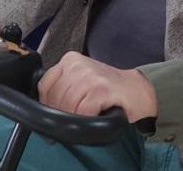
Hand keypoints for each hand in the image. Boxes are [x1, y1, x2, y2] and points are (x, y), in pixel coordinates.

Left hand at [38, 52, 157, 122]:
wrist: (138, 90)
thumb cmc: (108, 89)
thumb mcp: (80, 81)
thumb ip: (62, 88)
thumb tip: (43, 109)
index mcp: (69, 61)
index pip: (45, 86)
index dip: (48, 104)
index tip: (56, 115)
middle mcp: (77, 65)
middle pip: (55, 98)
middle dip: (61, 115)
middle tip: (74, 121)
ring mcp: (90, 76)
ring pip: (67, 107)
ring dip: (74, 119)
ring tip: (86, 118)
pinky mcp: (101, 90)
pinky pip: (82, 112)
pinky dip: (86, 121)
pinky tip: (95, 116)